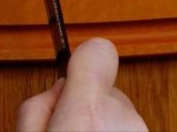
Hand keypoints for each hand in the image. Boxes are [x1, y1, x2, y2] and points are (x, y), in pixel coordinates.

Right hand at [17, 38, 146, 131]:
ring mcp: (139, 131)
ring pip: (117, 113)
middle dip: (86, 104)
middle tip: (64, 129)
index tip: (73, 70)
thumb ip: (38, 105)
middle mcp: (121, 119)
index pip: (98, 51)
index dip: (82, 60)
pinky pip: (128, 129)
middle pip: (104, 88)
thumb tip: (56, 88)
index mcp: (88, 112)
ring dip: (101, 125)